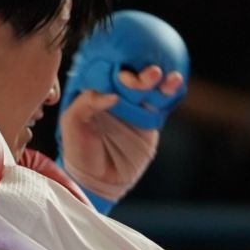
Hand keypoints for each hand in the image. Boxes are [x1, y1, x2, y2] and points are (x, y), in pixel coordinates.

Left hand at [60, 66, 185, 203]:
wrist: (97, 180)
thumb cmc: (79, 149)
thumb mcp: (72, 123)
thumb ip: (87, 103)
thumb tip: (112, 94)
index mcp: (97, 90)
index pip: (110, 72)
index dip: (119, 69)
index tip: (125, 74)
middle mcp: (118, 94)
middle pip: (134, 77)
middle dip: (143, 74)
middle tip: (151, 73)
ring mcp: (135, 107)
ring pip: (151, 88)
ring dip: (162, 80)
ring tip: (171, 77)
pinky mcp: (150, 120)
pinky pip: (162, 103)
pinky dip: (170, 93)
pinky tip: (176, 82)